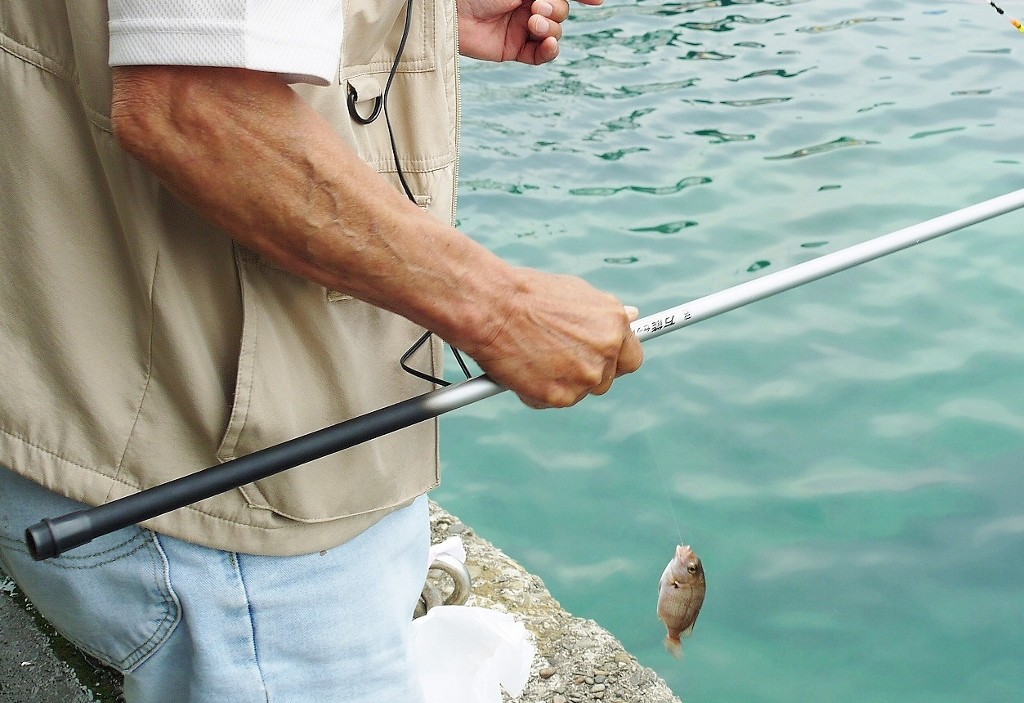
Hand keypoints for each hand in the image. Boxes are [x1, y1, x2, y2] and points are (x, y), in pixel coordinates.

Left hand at [457, 0, 602, 64]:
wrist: (453, 9)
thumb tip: (597, 0)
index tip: (597, 2)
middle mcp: (528, 5)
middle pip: (561, 13)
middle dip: (555, 11)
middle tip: (535, 8)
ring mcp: (521, 28)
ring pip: (554, 33)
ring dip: (550, 29)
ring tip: (531, 23)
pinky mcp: (513, 50)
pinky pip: (541, 56)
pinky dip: (549, 51)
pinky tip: (549, 44)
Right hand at [462, 268, 643, 407]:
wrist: (491, 308)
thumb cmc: (527, 296)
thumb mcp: (576, 293)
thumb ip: (605, 314)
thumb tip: (633, 316)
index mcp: (614, 324)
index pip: (631, 358)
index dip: (614, 361)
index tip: (600, 360)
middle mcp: (606, 351)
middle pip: (605, 380)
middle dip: (584, 373)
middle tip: (556, 358)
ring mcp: (585, 377)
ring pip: (579, 392)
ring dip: (561, 383)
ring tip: (533, 356)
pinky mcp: (561, 397)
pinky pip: (554, 402)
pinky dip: (538, 392)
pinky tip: (523, 369)